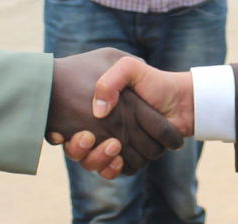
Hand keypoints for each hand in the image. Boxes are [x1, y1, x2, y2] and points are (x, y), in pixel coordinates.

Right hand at [46, 48, 183, 175]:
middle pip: (77, 149)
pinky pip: (111, 171)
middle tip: (89, 137)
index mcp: (94, 107)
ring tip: (114, 145)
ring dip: (99, 158)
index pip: (63, 125)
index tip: (60, 133)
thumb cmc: (151, 81)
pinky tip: (118, 158)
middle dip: (80, 148)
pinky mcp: (124, 157)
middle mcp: (99, 127)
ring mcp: (110, 143)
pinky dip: (112, 169)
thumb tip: (99, 111)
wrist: (179, 99)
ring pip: (92, 162)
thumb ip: (111, 78)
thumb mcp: (126, 65)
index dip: (58, 131)